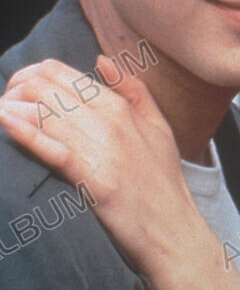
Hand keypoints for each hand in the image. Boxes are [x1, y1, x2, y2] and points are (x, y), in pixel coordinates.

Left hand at [0, 57, 213, 275]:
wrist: (172, 228)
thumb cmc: (163, 179)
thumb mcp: (158, 125)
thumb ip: (133, 90)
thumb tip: (101, 61)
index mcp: (120, 105)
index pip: (62, 73)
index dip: (32, 75)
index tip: (19, 89)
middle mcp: (108, 120)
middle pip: (46, 89)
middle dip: (17, 89)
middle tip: (7, 102)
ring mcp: (99, 148)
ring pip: (44, 113)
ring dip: (13, 107)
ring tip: (0, 111)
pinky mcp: (91, 178)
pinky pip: (52, 148)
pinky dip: (25, 133)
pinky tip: (6, 121)